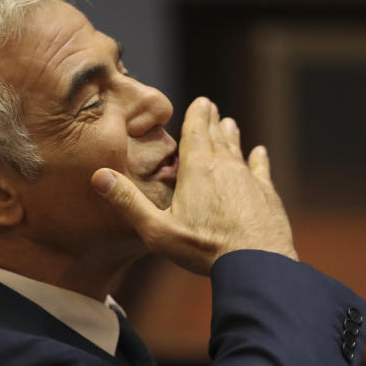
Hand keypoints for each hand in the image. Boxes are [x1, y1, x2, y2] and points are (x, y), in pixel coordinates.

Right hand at [91, 97, 297, 274]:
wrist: (256, 263)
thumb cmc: (204, 248)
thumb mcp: (157, 230)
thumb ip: (128, 202)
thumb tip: (99, 176)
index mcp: (197, 168)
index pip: (196, 132)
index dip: (197, 115)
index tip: (201, 101)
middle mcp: (224, 166)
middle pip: (216, 137)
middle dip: (212, 121)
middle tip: (211, 106)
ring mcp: (248, 179)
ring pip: (237, 150)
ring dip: (232, 136)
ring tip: (230, 123)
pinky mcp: (266, 195)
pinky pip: (261, 170)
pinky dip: (259, 159)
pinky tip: (260, 152)